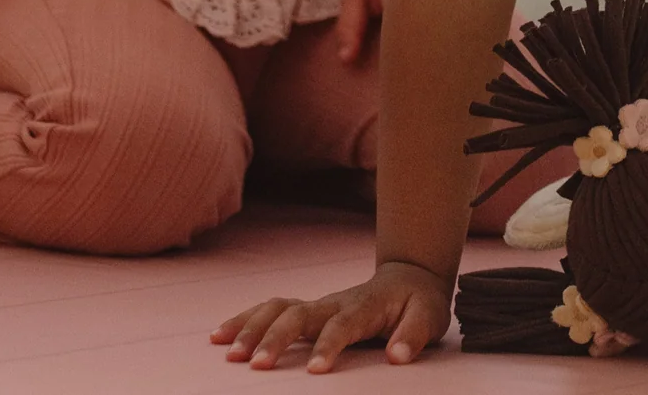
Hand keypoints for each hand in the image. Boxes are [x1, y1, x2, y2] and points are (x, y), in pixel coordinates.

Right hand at [211, 260, 452, 372]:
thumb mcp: (429, 317)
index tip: (314, 371)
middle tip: (254, 366)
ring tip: (226, 352)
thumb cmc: (418, 303)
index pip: (343, 325)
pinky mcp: (307, 311)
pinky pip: (272, 310)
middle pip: (300, 314)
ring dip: (252, 327)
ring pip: (279, 308)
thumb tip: (398, 356)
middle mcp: (335, 303)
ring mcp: (318, 305)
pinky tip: (219, 335)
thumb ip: (414, 335)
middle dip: (276, 338)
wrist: (409, 277)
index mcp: (365, 306)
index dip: (329, 345)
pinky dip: (245, 319)